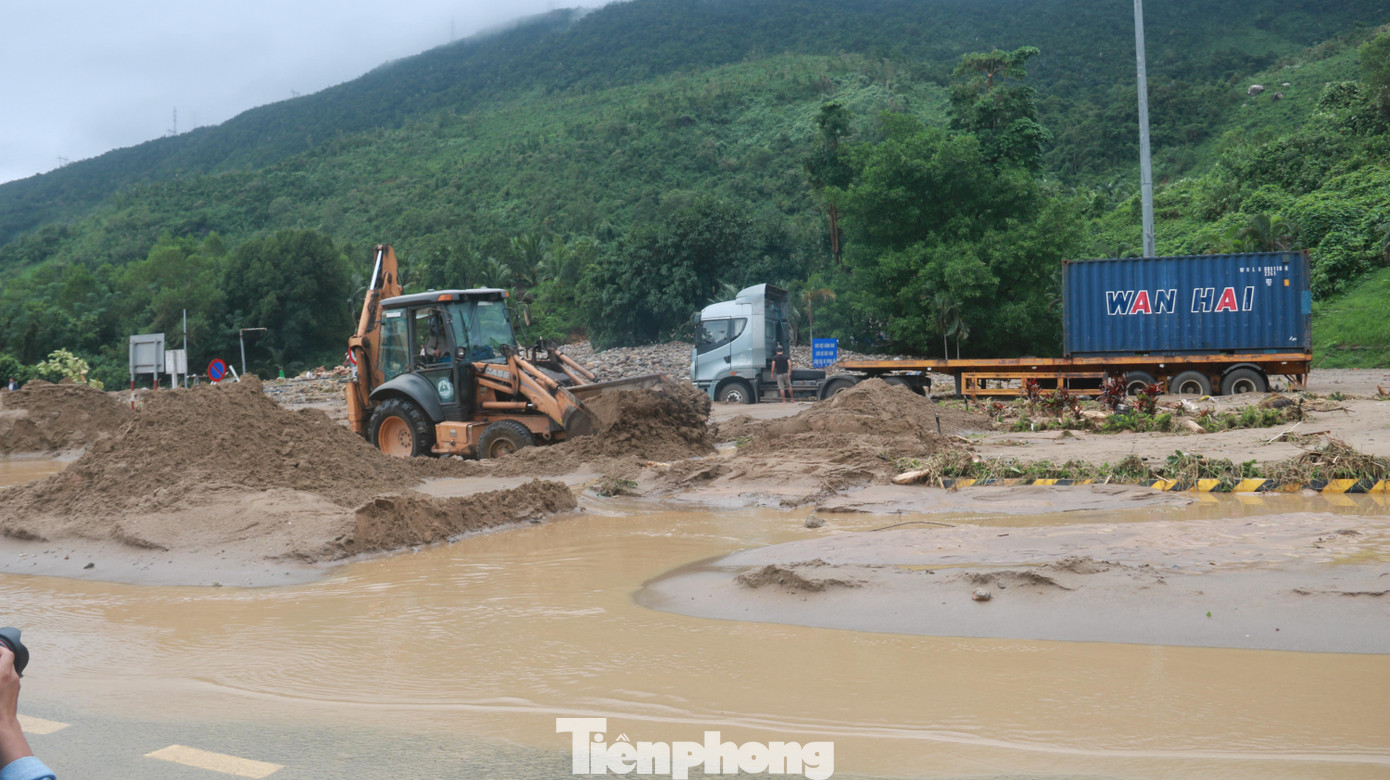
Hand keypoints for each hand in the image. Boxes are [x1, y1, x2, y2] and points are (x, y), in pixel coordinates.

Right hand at [0, 645, 33, 766]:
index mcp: (4, 674)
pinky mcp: (14, 692)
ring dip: (0, 667)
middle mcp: (13, 678)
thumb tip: (1, 668)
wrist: (2, 727)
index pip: (7, 654)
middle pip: (9, 660)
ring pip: (9, 669)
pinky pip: (9, 678)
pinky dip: (2, 675)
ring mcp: (15, 685)